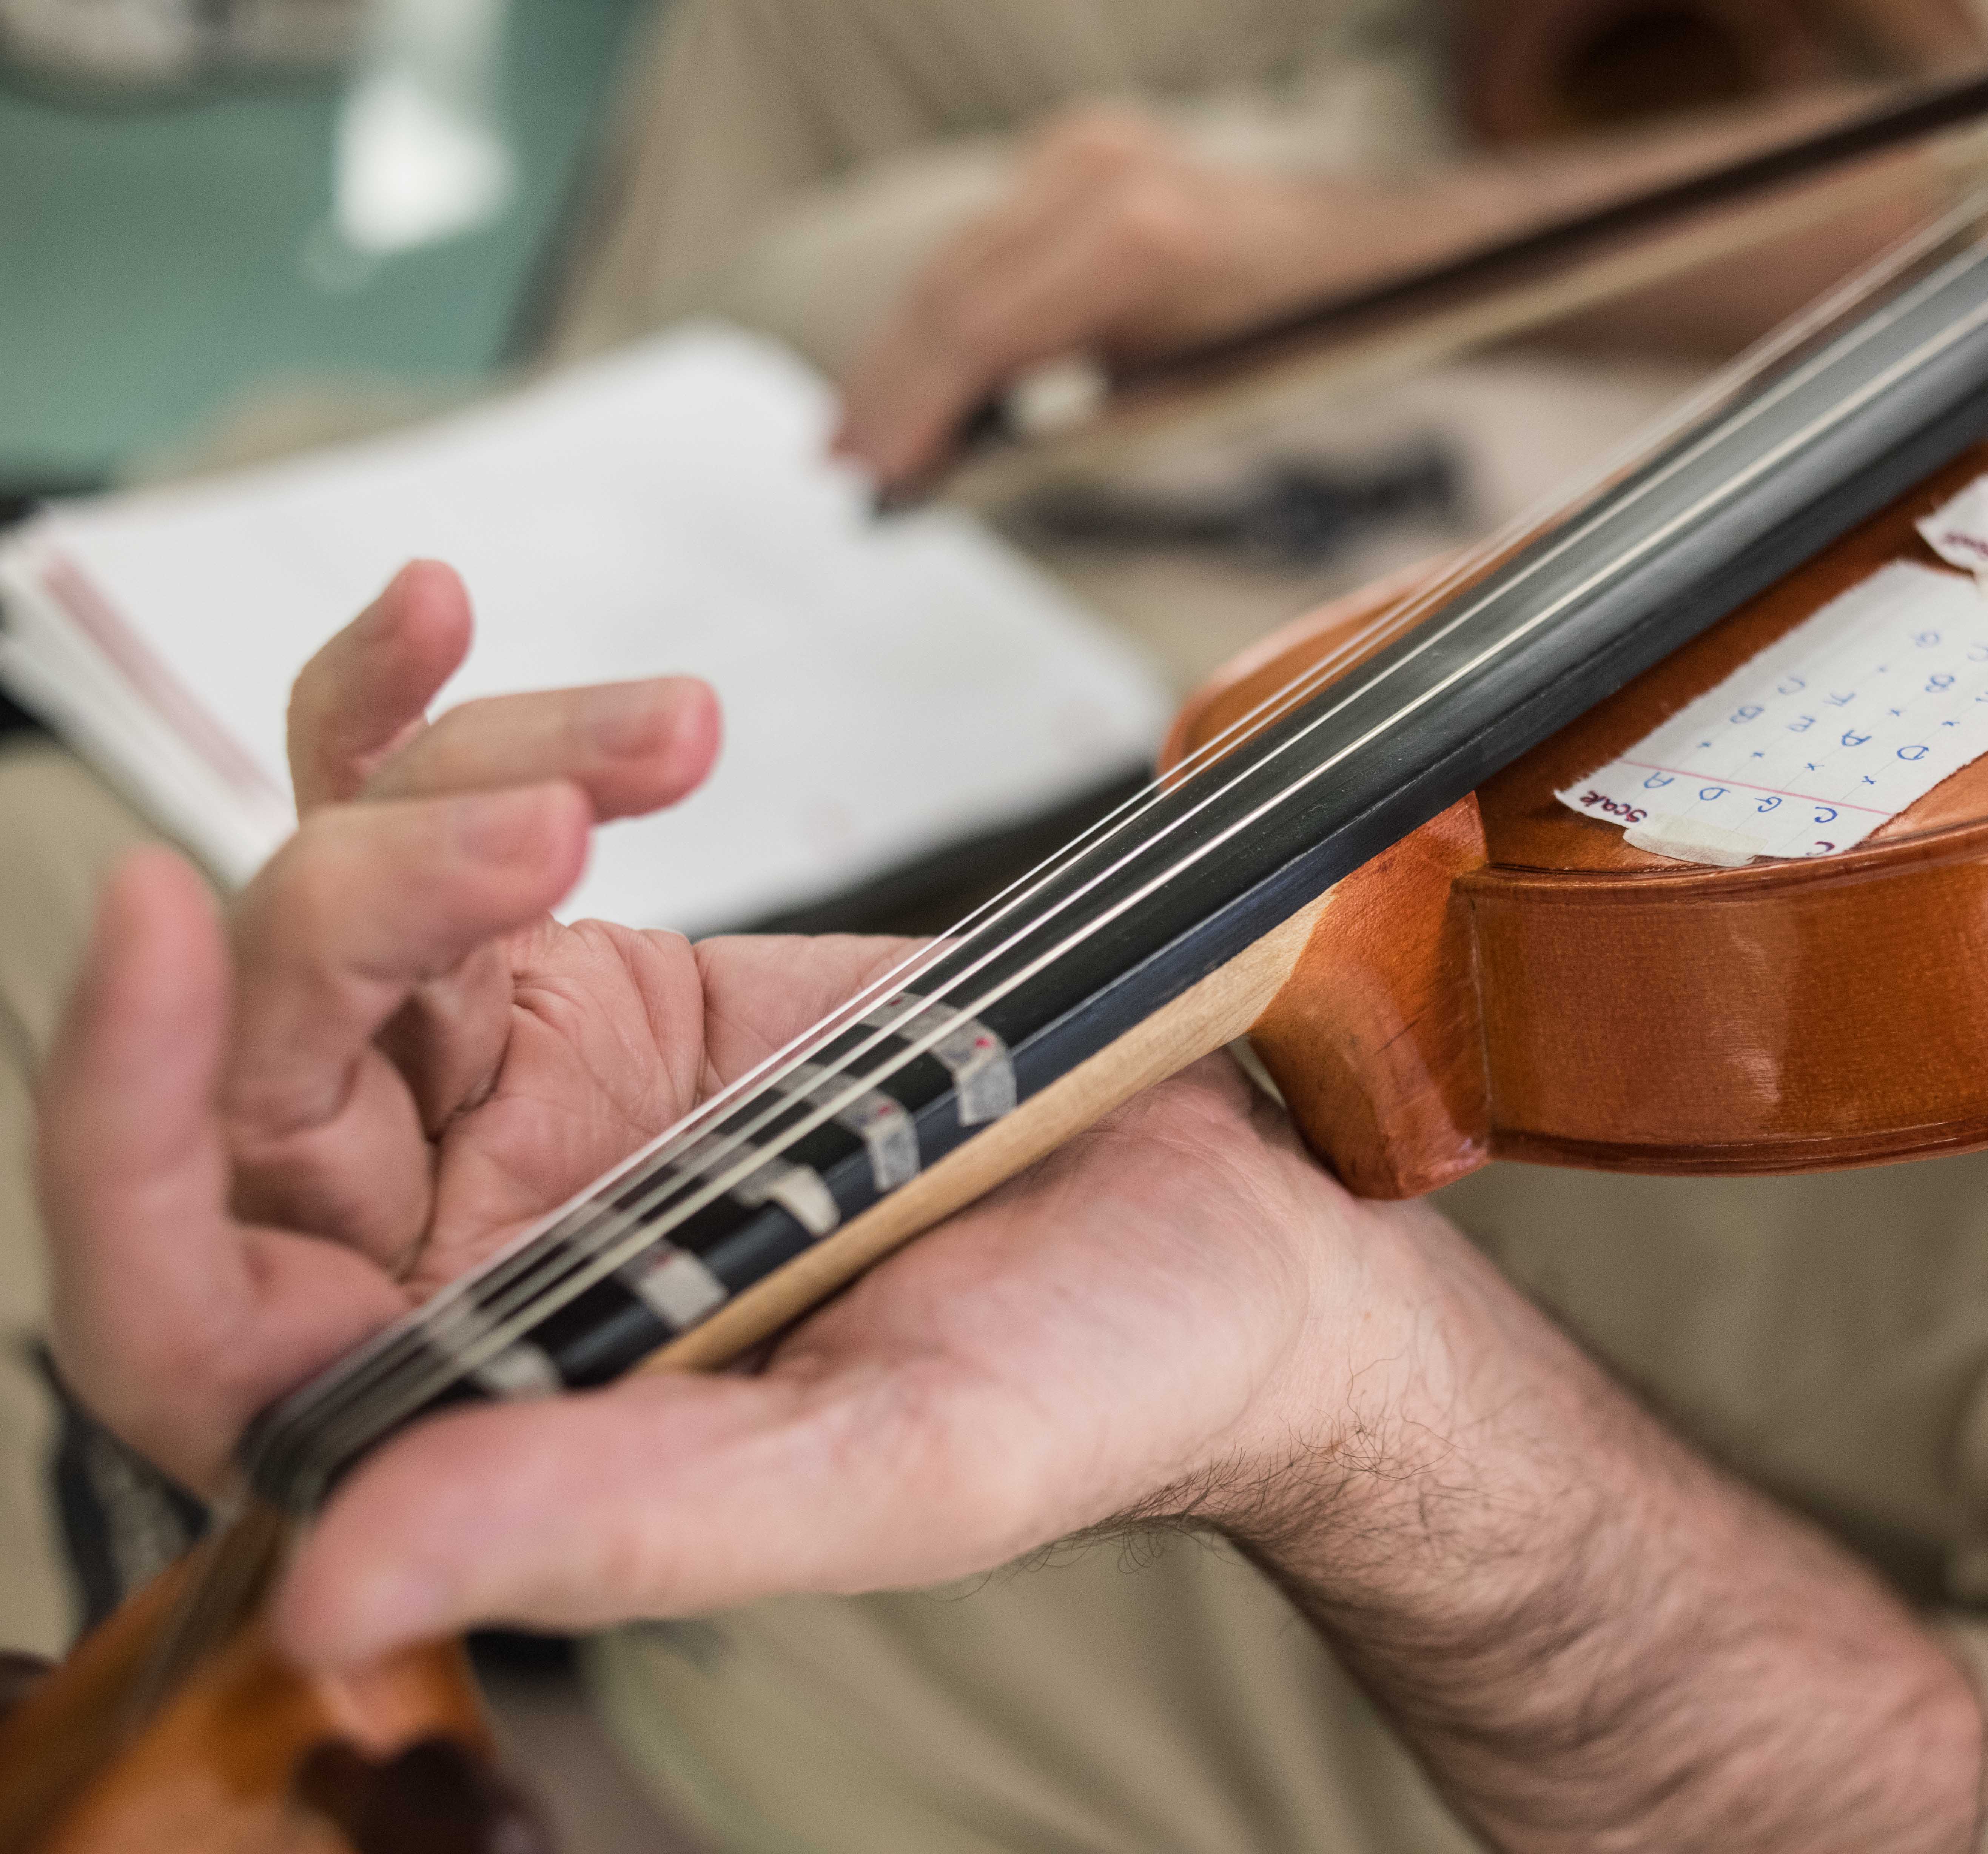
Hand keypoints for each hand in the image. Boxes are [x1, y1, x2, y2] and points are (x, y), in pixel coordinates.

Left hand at [39, 559, 1449, 1663]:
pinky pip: (442, 826)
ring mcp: (515, 1110)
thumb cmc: (1094, 1385)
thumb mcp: (887, 1472)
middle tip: (549, 829)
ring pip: (343, 910)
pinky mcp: (595, 982)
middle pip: (256, 1063)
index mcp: (481, 1415)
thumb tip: (331, 1580)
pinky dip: (455, 719)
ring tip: (650, 749)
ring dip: (445, 782)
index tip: (153, 922)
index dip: (115, 1128)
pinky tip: (507, 650)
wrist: (1238, 1233)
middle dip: (360, 901)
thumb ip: (619, 1521)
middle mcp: (460, 1265)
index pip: (182, 1309)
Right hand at [831, 105, 1432, 483]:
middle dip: (888, 385)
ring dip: (904, 352)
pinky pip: (989, 243)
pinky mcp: (1081, 157)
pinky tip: (919, 370)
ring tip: (862, 432)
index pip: (976, 330)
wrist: (1377, 252)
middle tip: (843, 462)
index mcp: (1133, 237)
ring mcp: (1087, 154)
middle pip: (949, 291)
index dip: (911, 409)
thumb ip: (1074, 429)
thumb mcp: (1194, 399)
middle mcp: (1099, 175)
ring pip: (956, 264)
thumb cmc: (1311, 332)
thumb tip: (965, 464)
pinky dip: (950, 312)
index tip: (874, 474)